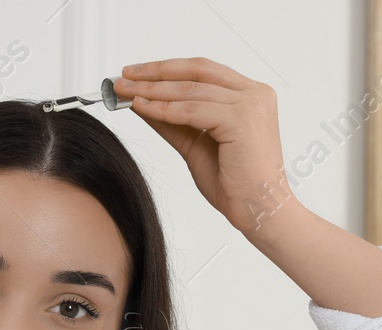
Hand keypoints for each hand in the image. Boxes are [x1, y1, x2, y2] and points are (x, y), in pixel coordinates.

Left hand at [113, 58, 297, 235]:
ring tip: (125, 92)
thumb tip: (142, 103)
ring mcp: (250, 103)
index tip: (136, 73)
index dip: (166, 69)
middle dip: (154, 73)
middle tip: (123, 77)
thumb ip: (173, 121)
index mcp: (249, 94)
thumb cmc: (235, 183)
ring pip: (191, 89)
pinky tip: (142, 108)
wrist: (258, 210)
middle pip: (196, 72)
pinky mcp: (241, 119)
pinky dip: (163, 109)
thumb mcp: (195, 145)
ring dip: (153, 90)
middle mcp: (254, 93)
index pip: (202, 71)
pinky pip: (192, 110)